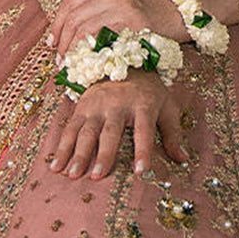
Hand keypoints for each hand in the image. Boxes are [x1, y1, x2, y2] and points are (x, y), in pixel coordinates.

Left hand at [48, 0, 185, 57]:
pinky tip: (89, 64)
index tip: (53, 42)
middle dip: (62, 41)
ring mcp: (124, 5)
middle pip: (74, 17)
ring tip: (71, 65)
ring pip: (84, 30)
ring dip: (73, 51)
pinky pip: (104, 40)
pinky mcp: (135, 23)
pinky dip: (92, 54)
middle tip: (60, 59)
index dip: (57, 24)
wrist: (189, 7)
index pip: (70, 2)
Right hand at [49, 69, 188, 180]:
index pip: (144, 131)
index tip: (141, 172)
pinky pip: (70, 127)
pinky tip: (55, 164)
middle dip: (104, 154)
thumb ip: (173, 134)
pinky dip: (61, 146)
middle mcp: (118, 104)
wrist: (124, 60)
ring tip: (72, 175)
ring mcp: (98, 105)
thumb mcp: (167, 107)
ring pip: (86, 131)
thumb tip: (183, 160)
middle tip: (97, 176)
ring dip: (78, 153)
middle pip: (110, 132)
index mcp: (144, 105)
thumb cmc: (150, 92)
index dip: (143, 151)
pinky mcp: (82, 106)